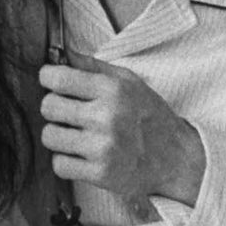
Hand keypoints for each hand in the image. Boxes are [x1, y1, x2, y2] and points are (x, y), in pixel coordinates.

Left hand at [39, 59, 206, 207]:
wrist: (176, 159)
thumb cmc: (150, 117)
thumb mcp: (129, 82)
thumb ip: (93, 66)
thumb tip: (61, 52)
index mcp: (113, 90)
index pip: (58, 78)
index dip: (49, 78)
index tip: (54, 84)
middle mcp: (107, 117)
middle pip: (48, 107)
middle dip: (54, 108)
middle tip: (68, 113)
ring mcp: (103, 147)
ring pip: (49, 136)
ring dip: (58, 136)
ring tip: (75, 135)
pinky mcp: (100, 174)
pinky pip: (59, 164)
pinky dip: (66, 161)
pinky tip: (81, 155)